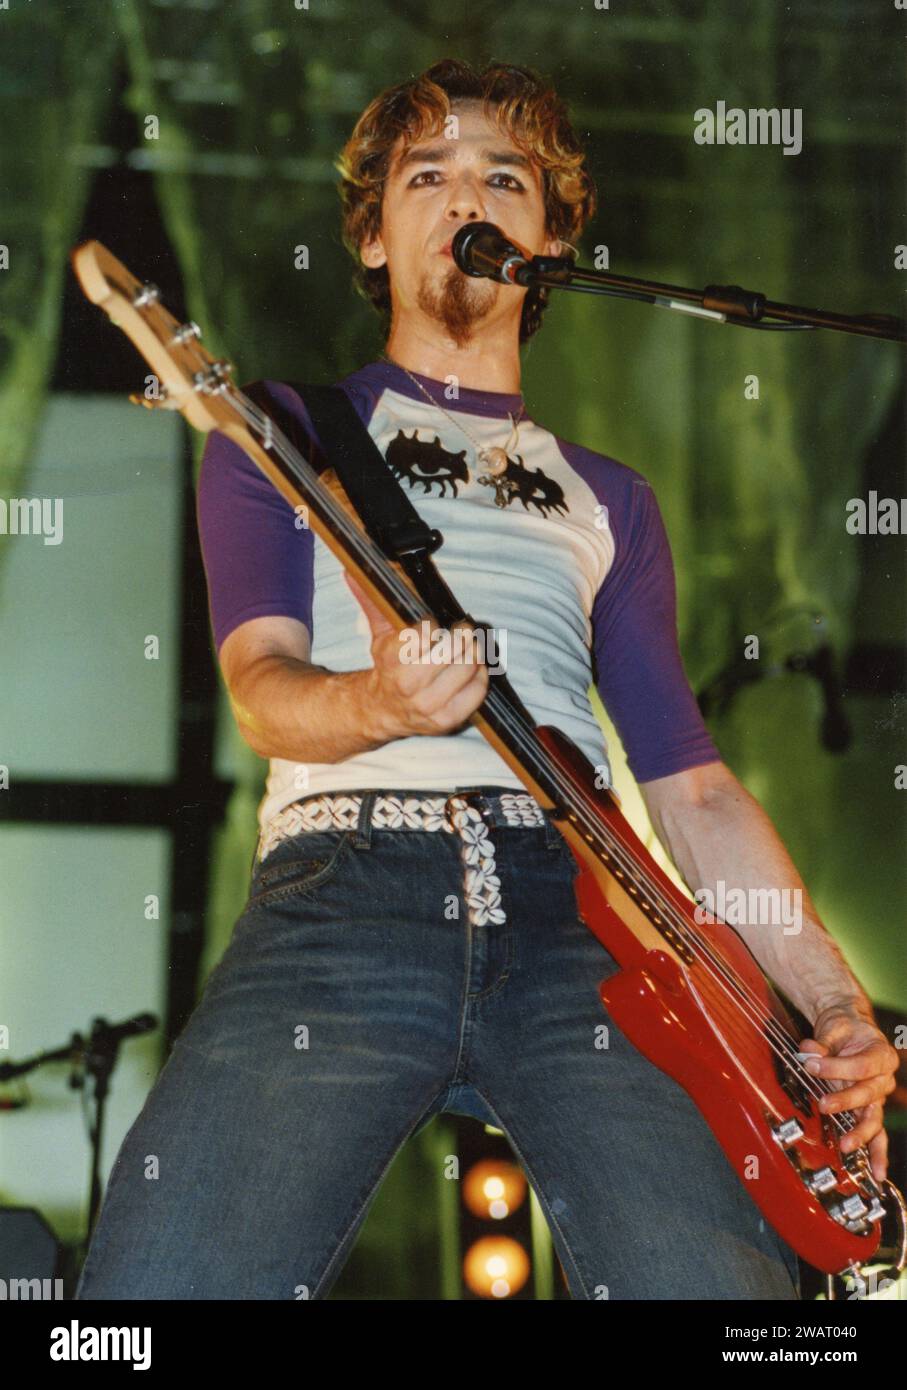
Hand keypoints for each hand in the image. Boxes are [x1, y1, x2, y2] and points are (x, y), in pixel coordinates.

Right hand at [344, 572, 489, 738]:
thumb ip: (372, 603)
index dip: (432, 624)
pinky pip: (478, 690)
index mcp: (392, 660)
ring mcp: (430, 705)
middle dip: (462, 634)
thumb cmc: (388, 668)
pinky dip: (480, 675)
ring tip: (468, 647)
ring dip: (474, 652)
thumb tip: (353, 572)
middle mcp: (410, 685)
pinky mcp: (448, 719)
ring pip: (468, 667)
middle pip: (453, 649)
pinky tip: (471, 668)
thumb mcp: (379, 635)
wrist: (383, 710)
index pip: (424, 633)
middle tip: (462, 629)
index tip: (432, 623)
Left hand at [799, 1003, 898, 1181]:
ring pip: (873, 1118)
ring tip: (846, 1145)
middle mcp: (884, 1078)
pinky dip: (878, 1154)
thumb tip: (808, 1052)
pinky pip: (877, 1134)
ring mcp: (878, 1097)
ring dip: (860, 1133)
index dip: (837, 1067)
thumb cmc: (845, 1028)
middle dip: (845, 1101)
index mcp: (881, 1054)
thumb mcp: (833, 1028)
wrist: (852, 1028)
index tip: (812, 1064)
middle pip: (868, 1093)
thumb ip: (821, 1043)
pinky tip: (878, 1173)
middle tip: (824, 1104)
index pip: (861, 1065)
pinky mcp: (870, 1109)